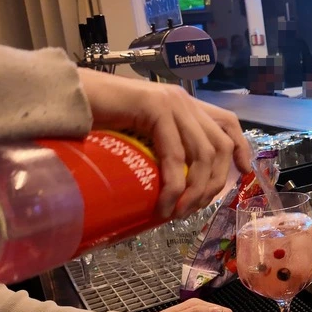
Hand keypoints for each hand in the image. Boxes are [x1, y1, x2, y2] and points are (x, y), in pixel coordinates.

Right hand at [78, 69, 252, 218]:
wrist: (68, 97)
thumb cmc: (98, 120)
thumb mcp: (140, 135)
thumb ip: (162, 146)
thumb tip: (176, 186)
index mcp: (183, 103)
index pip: (226, 122)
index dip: (240, 147)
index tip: (243, 172)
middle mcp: (183, 100)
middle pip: (219, 145)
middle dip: (213, 183)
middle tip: (194, 209)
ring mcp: (171, 102)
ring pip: (202, 154)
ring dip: (195, 191)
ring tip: (179, 214)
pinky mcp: (155, 110)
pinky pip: (175, 156)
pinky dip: (173, 186)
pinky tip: (164, 206)